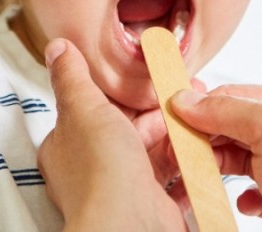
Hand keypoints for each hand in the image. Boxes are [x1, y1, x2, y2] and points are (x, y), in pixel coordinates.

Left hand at [37, 39, 185, 230]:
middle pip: (133, 127)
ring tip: (201, 114)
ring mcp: (126, 186)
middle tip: (187, 90)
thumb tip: (58, 48)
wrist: (129, 224)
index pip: (98, 107)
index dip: (126, 90)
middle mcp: (95, 167)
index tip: (151, 73)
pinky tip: (203, 146)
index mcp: (70, 144)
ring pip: (157, 149)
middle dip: (162, 109)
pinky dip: (191, 161)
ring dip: (180, 132)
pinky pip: (176, 176)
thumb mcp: (82, 108)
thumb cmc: (100, 172)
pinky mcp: (154, 202)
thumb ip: (72, 77)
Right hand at [172, 85, 261, 230]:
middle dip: (209, 137)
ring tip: (198, 173)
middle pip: (240, 127)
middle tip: (179, 148)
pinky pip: (255, 192)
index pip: (243, 95)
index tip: (175, 114)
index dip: (207, 104)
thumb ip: (230, 110)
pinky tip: (241, 201)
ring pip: (244, 160)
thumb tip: (189, 100)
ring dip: (218, 166)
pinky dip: (241, 195)